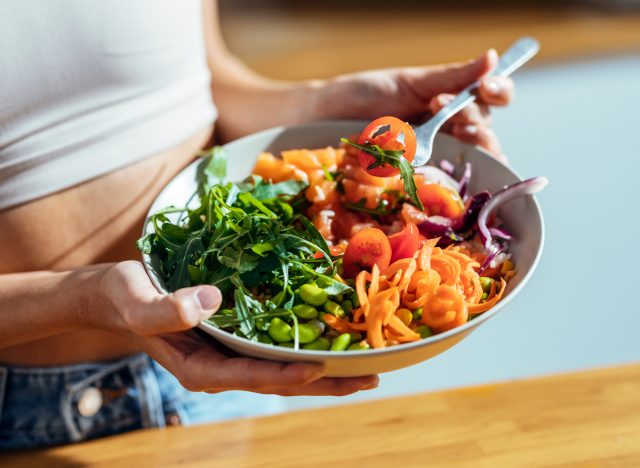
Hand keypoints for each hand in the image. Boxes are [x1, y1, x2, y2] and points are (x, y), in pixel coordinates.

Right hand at [96, 261, 377, 395]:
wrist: (117, 295)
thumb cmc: (124, 298)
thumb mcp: (137, 302)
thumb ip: (166, 310)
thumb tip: (209, 302)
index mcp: (200, 369)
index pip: (251, 376)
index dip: (286, 375)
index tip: (321, 368)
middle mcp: (221, 368)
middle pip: (279, 382)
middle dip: (324, 383)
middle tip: (369, 378)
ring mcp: (229, 355)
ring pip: (282, 368)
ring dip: (324, 369)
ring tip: (364, 366)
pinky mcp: (234, 338)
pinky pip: (274, 348)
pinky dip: (303, 347)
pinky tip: (330, 339)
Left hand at [314, 49, 512, 160]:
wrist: (326, 117)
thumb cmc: (365, 95)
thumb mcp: (410, 82)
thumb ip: (450, 76)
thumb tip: (490, 57)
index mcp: (450, 102)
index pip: (490, 98)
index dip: (498, 91)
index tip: (485, 87)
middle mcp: (449, 130)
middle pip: (485, 129)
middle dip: (475, 118)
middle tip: (449, 110)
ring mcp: (436, 155)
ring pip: (474, 157)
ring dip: (475, 144)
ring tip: (458, 132)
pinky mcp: (420, 178)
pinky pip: (449, 183)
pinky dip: (461, 179)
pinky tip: (463, 173)